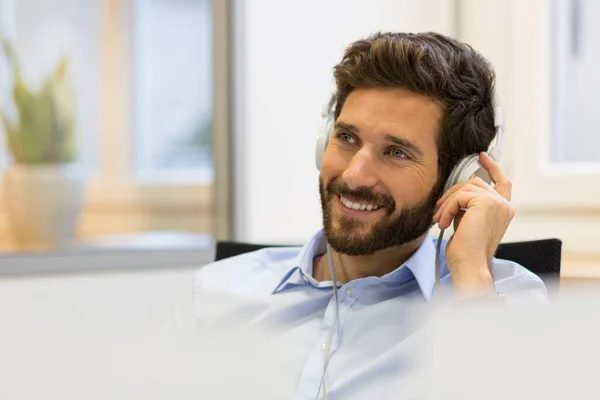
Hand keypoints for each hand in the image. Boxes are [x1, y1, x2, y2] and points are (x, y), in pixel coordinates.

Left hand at [432, 152, 515, 298]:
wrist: (469, 266)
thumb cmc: (466, 252)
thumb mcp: (467, 223)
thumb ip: (467, 206)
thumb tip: (454, 193)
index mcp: (504, 211)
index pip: (503, 182)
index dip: (493, 167)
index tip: (481, 156)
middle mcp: (505, 205)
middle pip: (474, 183)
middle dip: (452, 194)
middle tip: (438, 211)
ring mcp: (498, 203)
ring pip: (465, 187)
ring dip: (447, 203)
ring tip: (439, 220)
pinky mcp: (486, 203)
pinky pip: (460, 195)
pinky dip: (447, 208)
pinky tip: (443, 223)